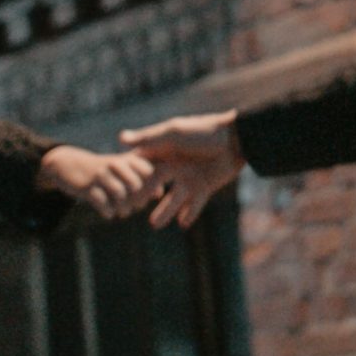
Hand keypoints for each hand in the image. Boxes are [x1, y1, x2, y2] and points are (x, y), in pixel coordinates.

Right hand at [37, 145, 156, 218]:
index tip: (148, 195)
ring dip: (124, 209)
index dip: (151, 185)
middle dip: (138, 200)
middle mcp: (114, 165)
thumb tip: (159, 194)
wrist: (69, 165)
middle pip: (136, 185)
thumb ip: (141, 179)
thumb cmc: (102, 171)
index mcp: (125, 159)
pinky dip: (109, 212)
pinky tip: (108, 213)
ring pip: (120, 195)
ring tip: (123, 211)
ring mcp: (100, 175)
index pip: (148, 171)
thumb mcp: (121, 170)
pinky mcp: (87, 187)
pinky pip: (103, 204)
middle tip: (135, 207)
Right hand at [118, 111, 242, 228]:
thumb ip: (148, 138)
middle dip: (143, 198)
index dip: (131, 180)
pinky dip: (189, 214)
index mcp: (164, 152)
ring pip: (174, 199)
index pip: (143, 168)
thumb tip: (120, 138)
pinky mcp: (204, 188)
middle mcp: (175, 166)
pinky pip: (194, 206)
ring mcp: (190, 178)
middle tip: (130, 210)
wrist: (237, 139)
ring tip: (155, 224)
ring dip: (165, 212)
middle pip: (154, 186)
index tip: (119, 191)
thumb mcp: (173, 134)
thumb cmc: (203, 132)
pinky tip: (183, 224)